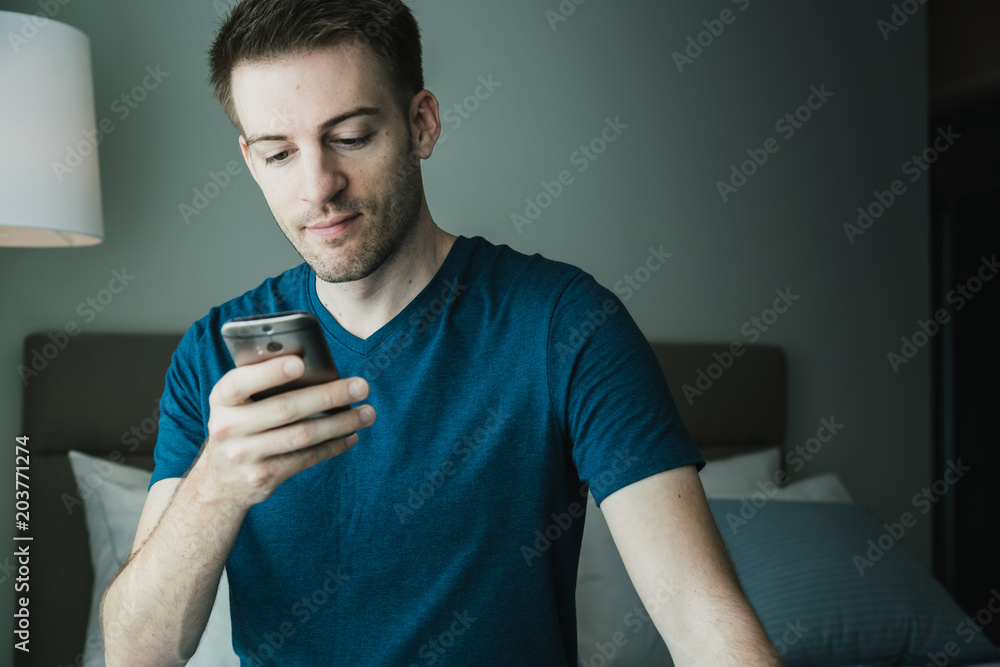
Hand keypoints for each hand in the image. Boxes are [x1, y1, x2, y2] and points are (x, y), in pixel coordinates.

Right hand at [194, 355, 375, 507]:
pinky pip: (306, 458)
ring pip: (302, 435)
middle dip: (329, 395)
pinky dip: (333, 445)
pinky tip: (351, 435)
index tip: (301, 363)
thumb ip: (261, 383)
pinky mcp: (263, 476)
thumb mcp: (237, 403)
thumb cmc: (240, 425)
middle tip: (361, 386)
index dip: (270, 372)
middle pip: (286, 408)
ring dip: (341, 422)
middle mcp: (228, 428)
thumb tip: (314, 365)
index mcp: (221, 399)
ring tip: (367, 413)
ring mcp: (245, 455)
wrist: (220, 481)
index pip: (240, 382)